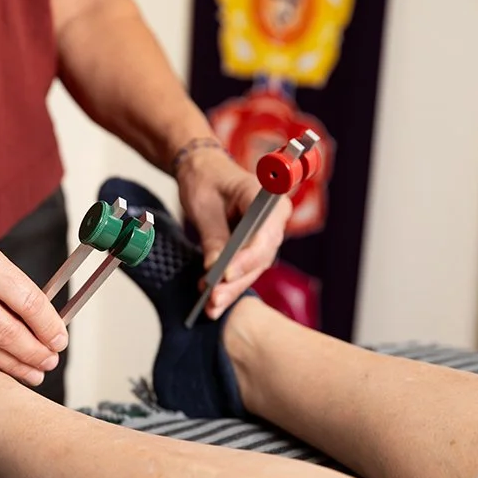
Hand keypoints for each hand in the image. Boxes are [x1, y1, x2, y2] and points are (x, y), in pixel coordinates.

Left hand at [176, 147, 290, 317]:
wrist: (203, 170)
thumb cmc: (205, 179)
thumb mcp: (204, 206)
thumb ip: (213, 236)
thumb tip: (214, 269)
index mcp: (269, 200)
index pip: (264, 236)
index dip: (247, 258)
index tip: (226, 273)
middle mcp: (274, 221)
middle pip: (260, 258)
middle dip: (237, 281)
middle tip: (214, 298)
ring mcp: (266, 237)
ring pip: (253, 270)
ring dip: (232, 290)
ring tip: (211, 306)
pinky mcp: (254, 249)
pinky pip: (244, 271)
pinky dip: (229, 287)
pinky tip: (213, 302)